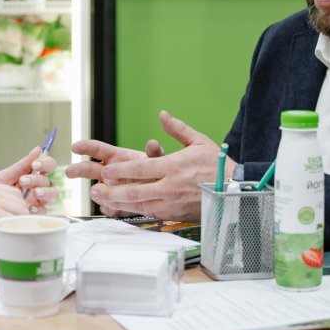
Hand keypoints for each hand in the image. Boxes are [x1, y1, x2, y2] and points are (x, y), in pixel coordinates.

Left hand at [0, 146, 57, 213]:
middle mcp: (39, 187)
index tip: (35, 165)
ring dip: (44, 192)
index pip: (48, 166)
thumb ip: (22, 165)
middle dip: (38, 180)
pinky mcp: (36, 215)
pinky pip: (44, 212)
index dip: (45, 164)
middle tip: (24, 181)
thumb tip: (38, 149)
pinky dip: (39, 209)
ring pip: (52, 196)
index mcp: (34, 175)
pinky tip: (31, 208)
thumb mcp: (7, 175)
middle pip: (49, 181)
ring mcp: (39, 202)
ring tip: (34, 193)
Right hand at [0, 181, 28, 263]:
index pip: (12, 193)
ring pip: (21, 210)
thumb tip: (14, 217)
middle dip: (21, 216)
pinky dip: (18, 229)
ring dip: (20, 223)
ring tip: (12, 235)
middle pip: (19, 200)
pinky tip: (12, 237)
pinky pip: (17, 220)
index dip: (17, 208)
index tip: (16, 222)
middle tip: (16, 230)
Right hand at [66, 137, 164, 217]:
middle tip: (69, 172)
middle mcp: (110, 173)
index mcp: (117, 158)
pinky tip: (114, 209)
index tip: (75, 147)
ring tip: (100, 194)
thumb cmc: (158, 172)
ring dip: (97, 193)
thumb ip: (155, 154)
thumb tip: (152, 143)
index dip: (86, 147)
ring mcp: (110, 189)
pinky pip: (108, 208)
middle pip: (89, 169)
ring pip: (97, 191)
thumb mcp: (159, 161)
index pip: (98, 150)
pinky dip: (110, 208)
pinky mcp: (115, 205)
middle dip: (79, 170)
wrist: (163, 193)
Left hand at [68, 110, 216, 221]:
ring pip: (138, 206)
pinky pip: (149, 213)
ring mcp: (171, 203)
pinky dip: (132, 211)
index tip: (104, 170)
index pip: (140, 170)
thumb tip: (162, 114)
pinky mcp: (174, 215)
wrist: (235, 192)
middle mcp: (170, 187)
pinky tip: (120, 209)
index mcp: (174, 167)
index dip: (119, 171)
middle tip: (94, 189)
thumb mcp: (200, 142)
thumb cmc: (218, 166)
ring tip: (100, 200)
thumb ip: (178, 129)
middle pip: (134, 191)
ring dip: (117, 203)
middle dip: (111, 191)